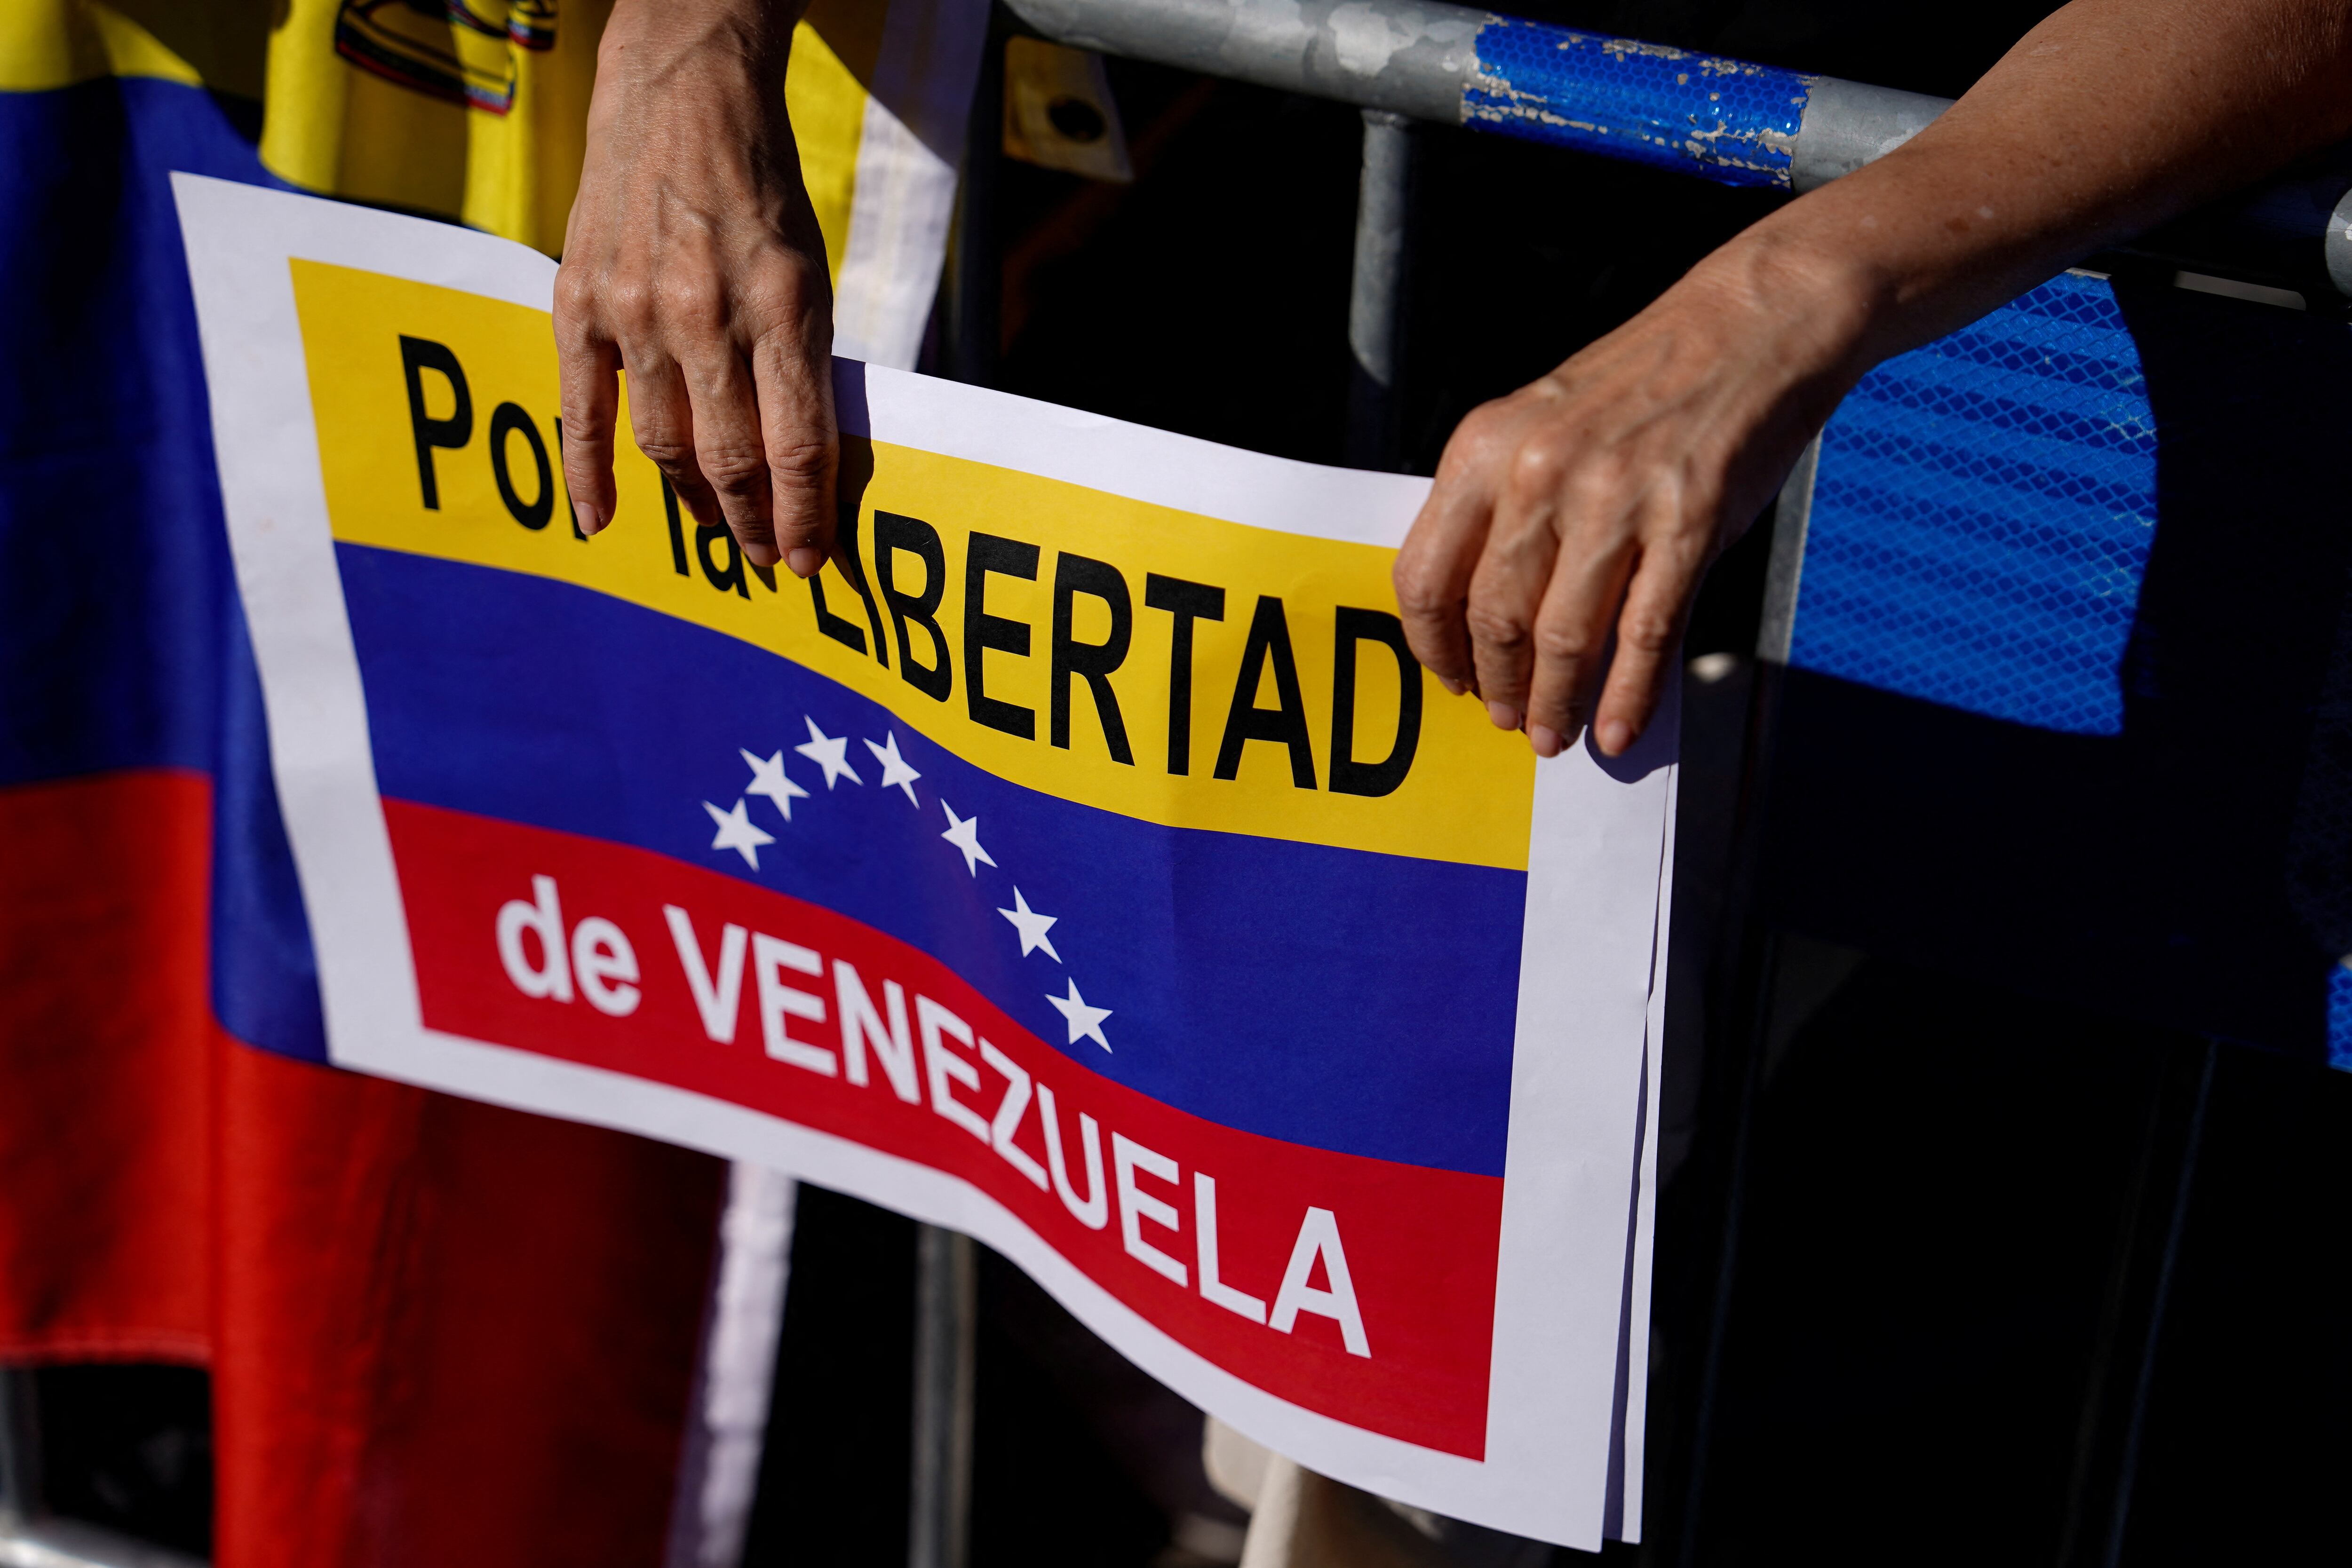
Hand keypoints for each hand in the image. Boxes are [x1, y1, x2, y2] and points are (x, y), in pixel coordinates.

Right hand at [556, 0, 831, 574]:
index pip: (796, 443)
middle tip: (769, 559)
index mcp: (780, 306)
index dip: (806, 514)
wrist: (681, 98)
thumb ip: (805, 361)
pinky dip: (589, 474)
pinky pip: (581, 409)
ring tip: (718, 532)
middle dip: (754, 523)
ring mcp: (634, 312)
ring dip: (692, 502)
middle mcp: (705, 315)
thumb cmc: (761, 192)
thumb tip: (806, 462)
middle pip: (729, 458)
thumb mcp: (811, 273)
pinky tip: (601, 523)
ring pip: (663, 444)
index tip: (813, 561)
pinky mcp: (580, 303)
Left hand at [1392, 235, 1871, 757]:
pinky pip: (1644, 635)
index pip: (1425, 575)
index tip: (1451, 679)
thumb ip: (1506, 507)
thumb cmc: (1643, 383)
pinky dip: (1628, 696)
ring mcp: (1615, 500)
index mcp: (1486, 448)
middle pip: (1492, 618)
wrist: (1752, 323)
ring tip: (1553, 734)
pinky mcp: (1686, 523)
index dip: (1434, 646)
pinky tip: (1617, 730)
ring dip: (1555, 703)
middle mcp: (1539, 473)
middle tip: (1507, 718)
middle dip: (1497, 685)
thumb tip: (1483, 614)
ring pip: (1563, 639)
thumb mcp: (1542, 425)